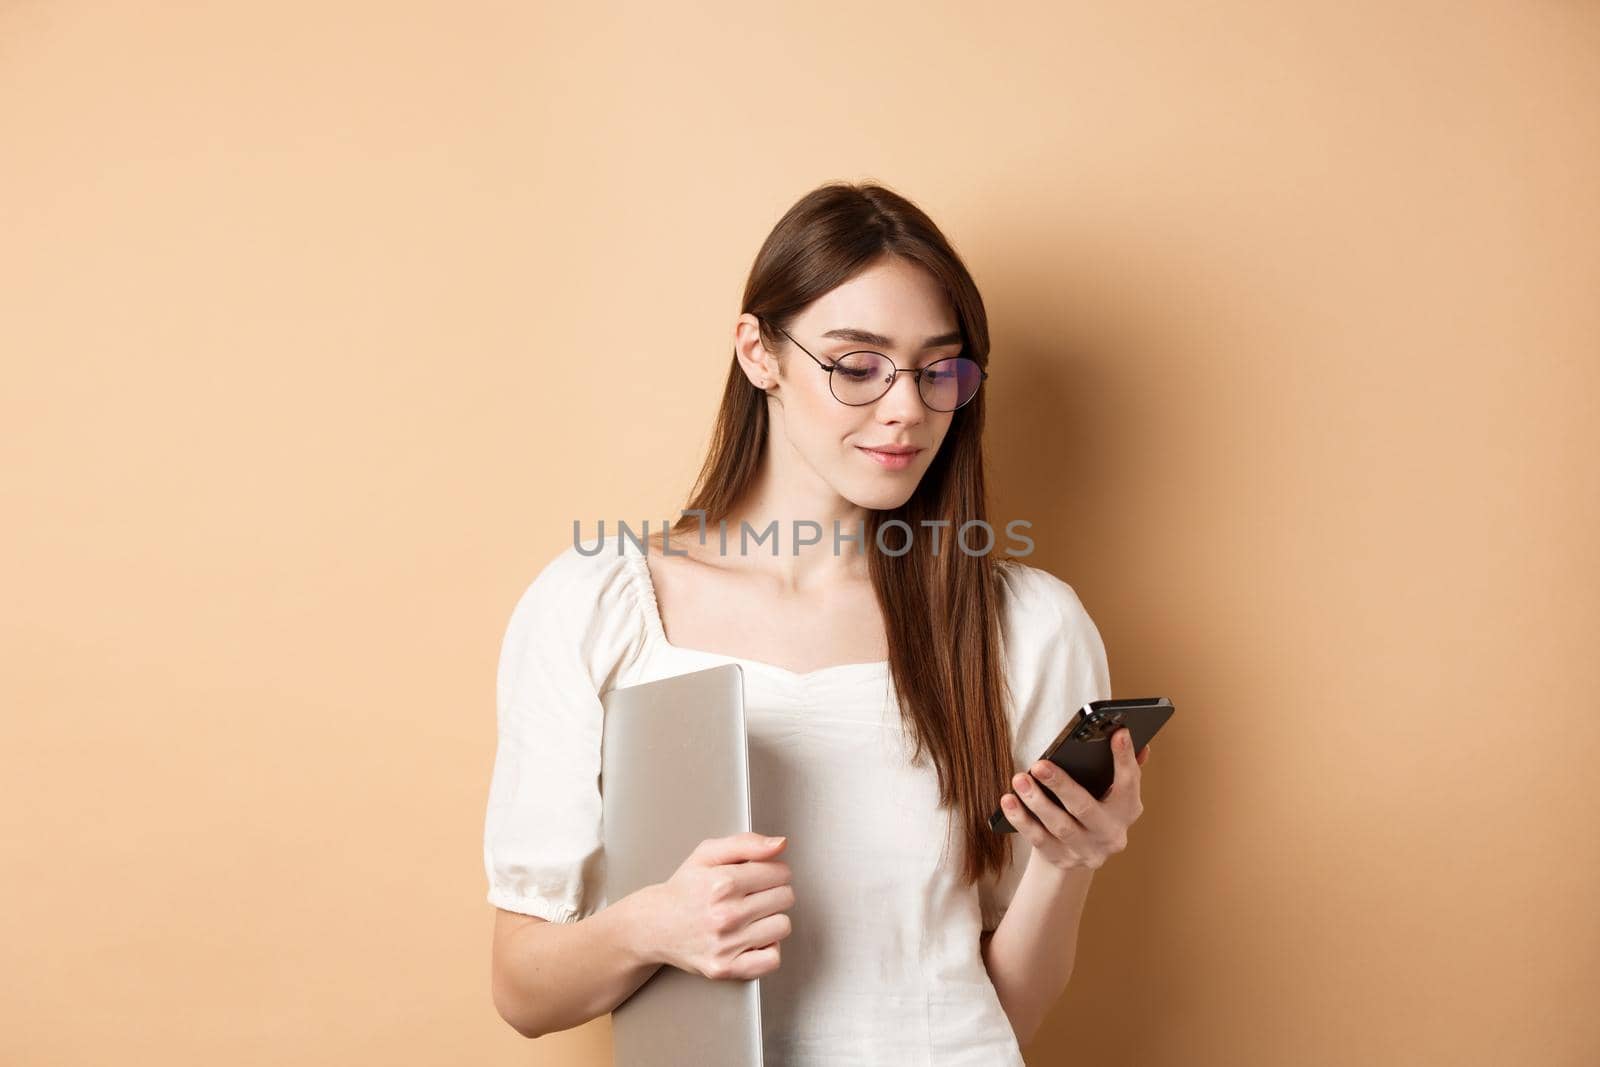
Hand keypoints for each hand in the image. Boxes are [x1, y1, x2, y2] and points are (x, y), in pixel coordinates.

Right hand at [643, 832, 794, 980]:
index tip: (762, 875)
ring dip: (772, 919)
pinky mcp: (725, 968)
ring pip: (783, 926)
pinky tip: (753, 938)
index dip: (775, 871)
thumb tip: (780, 845)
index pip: (780, 873)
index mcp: (722, 883)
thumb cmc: (683, 890)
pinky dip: (768, 948)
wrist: (654, 926)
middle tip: (754, 895)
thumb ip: (747, 843)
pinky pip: (772, 959)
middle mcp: (725, 915)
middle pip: (785, 898)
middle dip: (775, 892)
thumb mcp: (708, 854)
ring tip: (751, 916)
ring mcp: (726, 944)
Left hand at [998, 727, 1149, 870]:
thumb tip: (1124, 733)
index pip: (1130, 783)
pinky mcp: (1060, 859)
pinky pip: (1038, 838)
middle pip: (1085, 808)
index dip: (1125, 759)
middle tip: (1039, 765)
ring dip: (1036, 801)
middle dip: (1061, 785)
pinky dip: (1021, 819)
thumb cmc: (1094, 810)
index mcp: (1127, 810)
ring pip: (1059, 825)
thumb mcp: (1112, 794)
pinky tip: (1008, 801)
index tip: (1118, 732)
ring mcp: (1086, 850)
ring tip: (1019, 779)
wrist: (1078, 857)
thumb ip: (1120, 767)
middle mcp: (1110, 833)